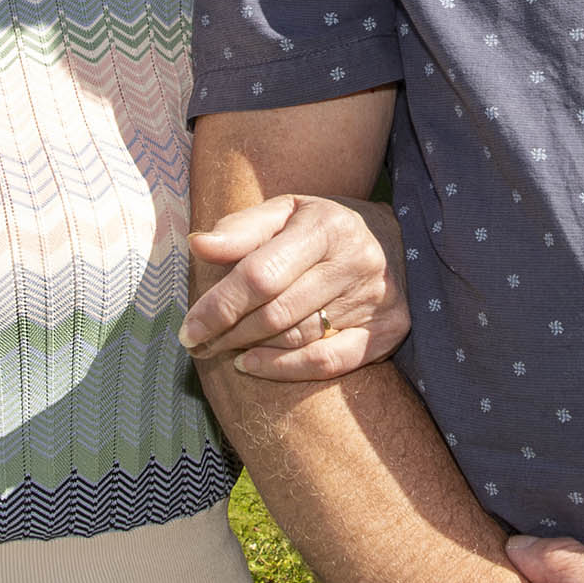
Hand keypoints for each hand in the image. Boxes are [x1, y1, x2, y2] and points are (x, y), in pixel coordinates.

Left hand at [182, 194, 409, 378]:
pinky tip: (254, 365)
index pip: (261, 274)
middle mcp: (356, 261)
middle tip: (198, 345)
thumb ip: (241, 229)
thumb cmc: (321, 227)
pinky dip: (285, 369)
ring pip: (298, 339)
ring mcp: (375, 300)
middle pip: (276, 312)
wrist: (394, 241)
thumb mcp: (284, 213)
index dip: (219, 305)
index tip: (189, 328)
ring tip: (222, 349)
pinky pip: (329, 362)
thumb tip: (198, 246)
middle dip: (228, 333)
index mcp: (327, 226)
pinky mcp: (388, 331)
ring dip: (251, 349)